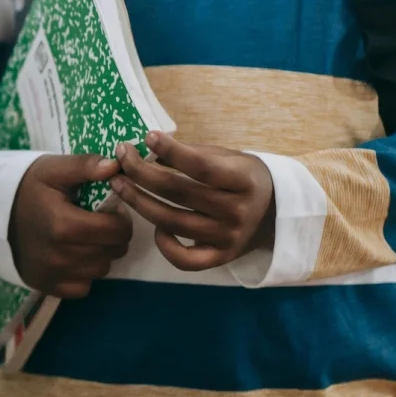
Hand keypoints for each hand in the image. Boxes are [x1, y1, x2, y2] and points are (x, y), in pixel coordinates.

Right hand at [10, 154, 132, 298]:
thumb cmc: (28, 188)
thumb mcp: (54, 169)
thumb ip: (85, 166)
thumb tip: (115, 166)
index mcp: (64, 225)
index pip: (116, 231)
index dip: (121, 220)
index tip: (111, 211)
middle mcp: (60, 256)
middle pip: (112, 252)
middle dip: (113, 237)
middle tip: (100, 223)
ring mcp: (53, 274)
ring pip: (101, 270)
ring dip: (101, 254)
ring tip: (87, 238)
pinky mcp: (47, 287)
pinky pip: (83, 287)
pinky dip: (85, 274)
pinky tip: (74, 256)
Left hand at [111, 132, 275, 272]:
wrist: (276, 214)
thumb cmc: (243, 178)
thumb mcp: (228, 158)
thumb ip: (193, 155)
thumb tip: (149, 153)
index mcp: (244, 180)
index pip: (202, 166)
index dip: (172, 151)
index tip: (147, 137)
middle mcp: (238, 212)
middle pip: (179, 193)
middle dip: (142, 173)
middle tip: (121, 157)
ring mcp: (228, 238)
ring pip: (173, 223)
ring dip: (139, 202)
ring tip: (119, 185)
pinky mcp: (220, 258)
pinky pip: (184, 259)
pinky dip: (164, 244)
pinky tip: (155, 227)